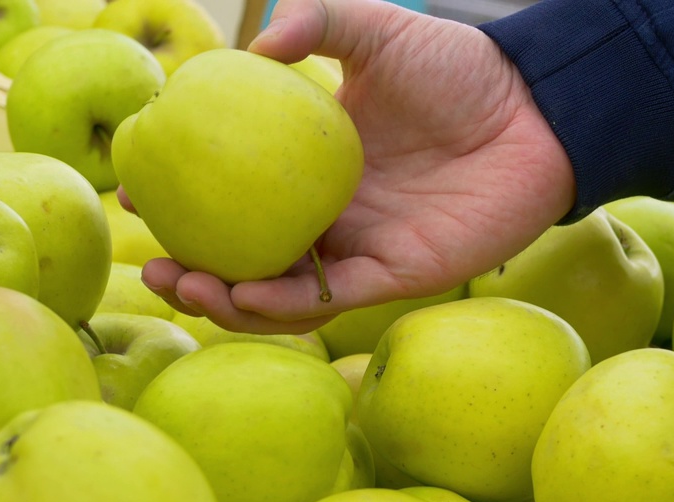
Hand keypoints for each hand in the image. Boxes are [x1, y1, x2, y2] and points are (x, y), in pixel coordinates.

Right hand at [138, 0, 573, 333]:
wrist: (536, 108)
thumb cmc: (461, 69)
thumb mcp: (377, 30)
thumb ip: (319, 22)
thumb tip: (257, 46)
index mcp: (316, 170)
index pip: (238, 198)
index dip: (186, 204)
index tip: (138, 195)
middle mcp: (332, 217)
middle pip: (250, 260)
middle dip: (196, 274)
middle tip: (155, 266)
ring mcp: (362, 249)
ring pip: (283, 293)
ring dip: (229, 301)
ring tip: (185, 286)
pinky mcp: (399, 273)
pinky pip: (332, 297)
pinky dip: (285, 302)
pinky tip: (244, 293)